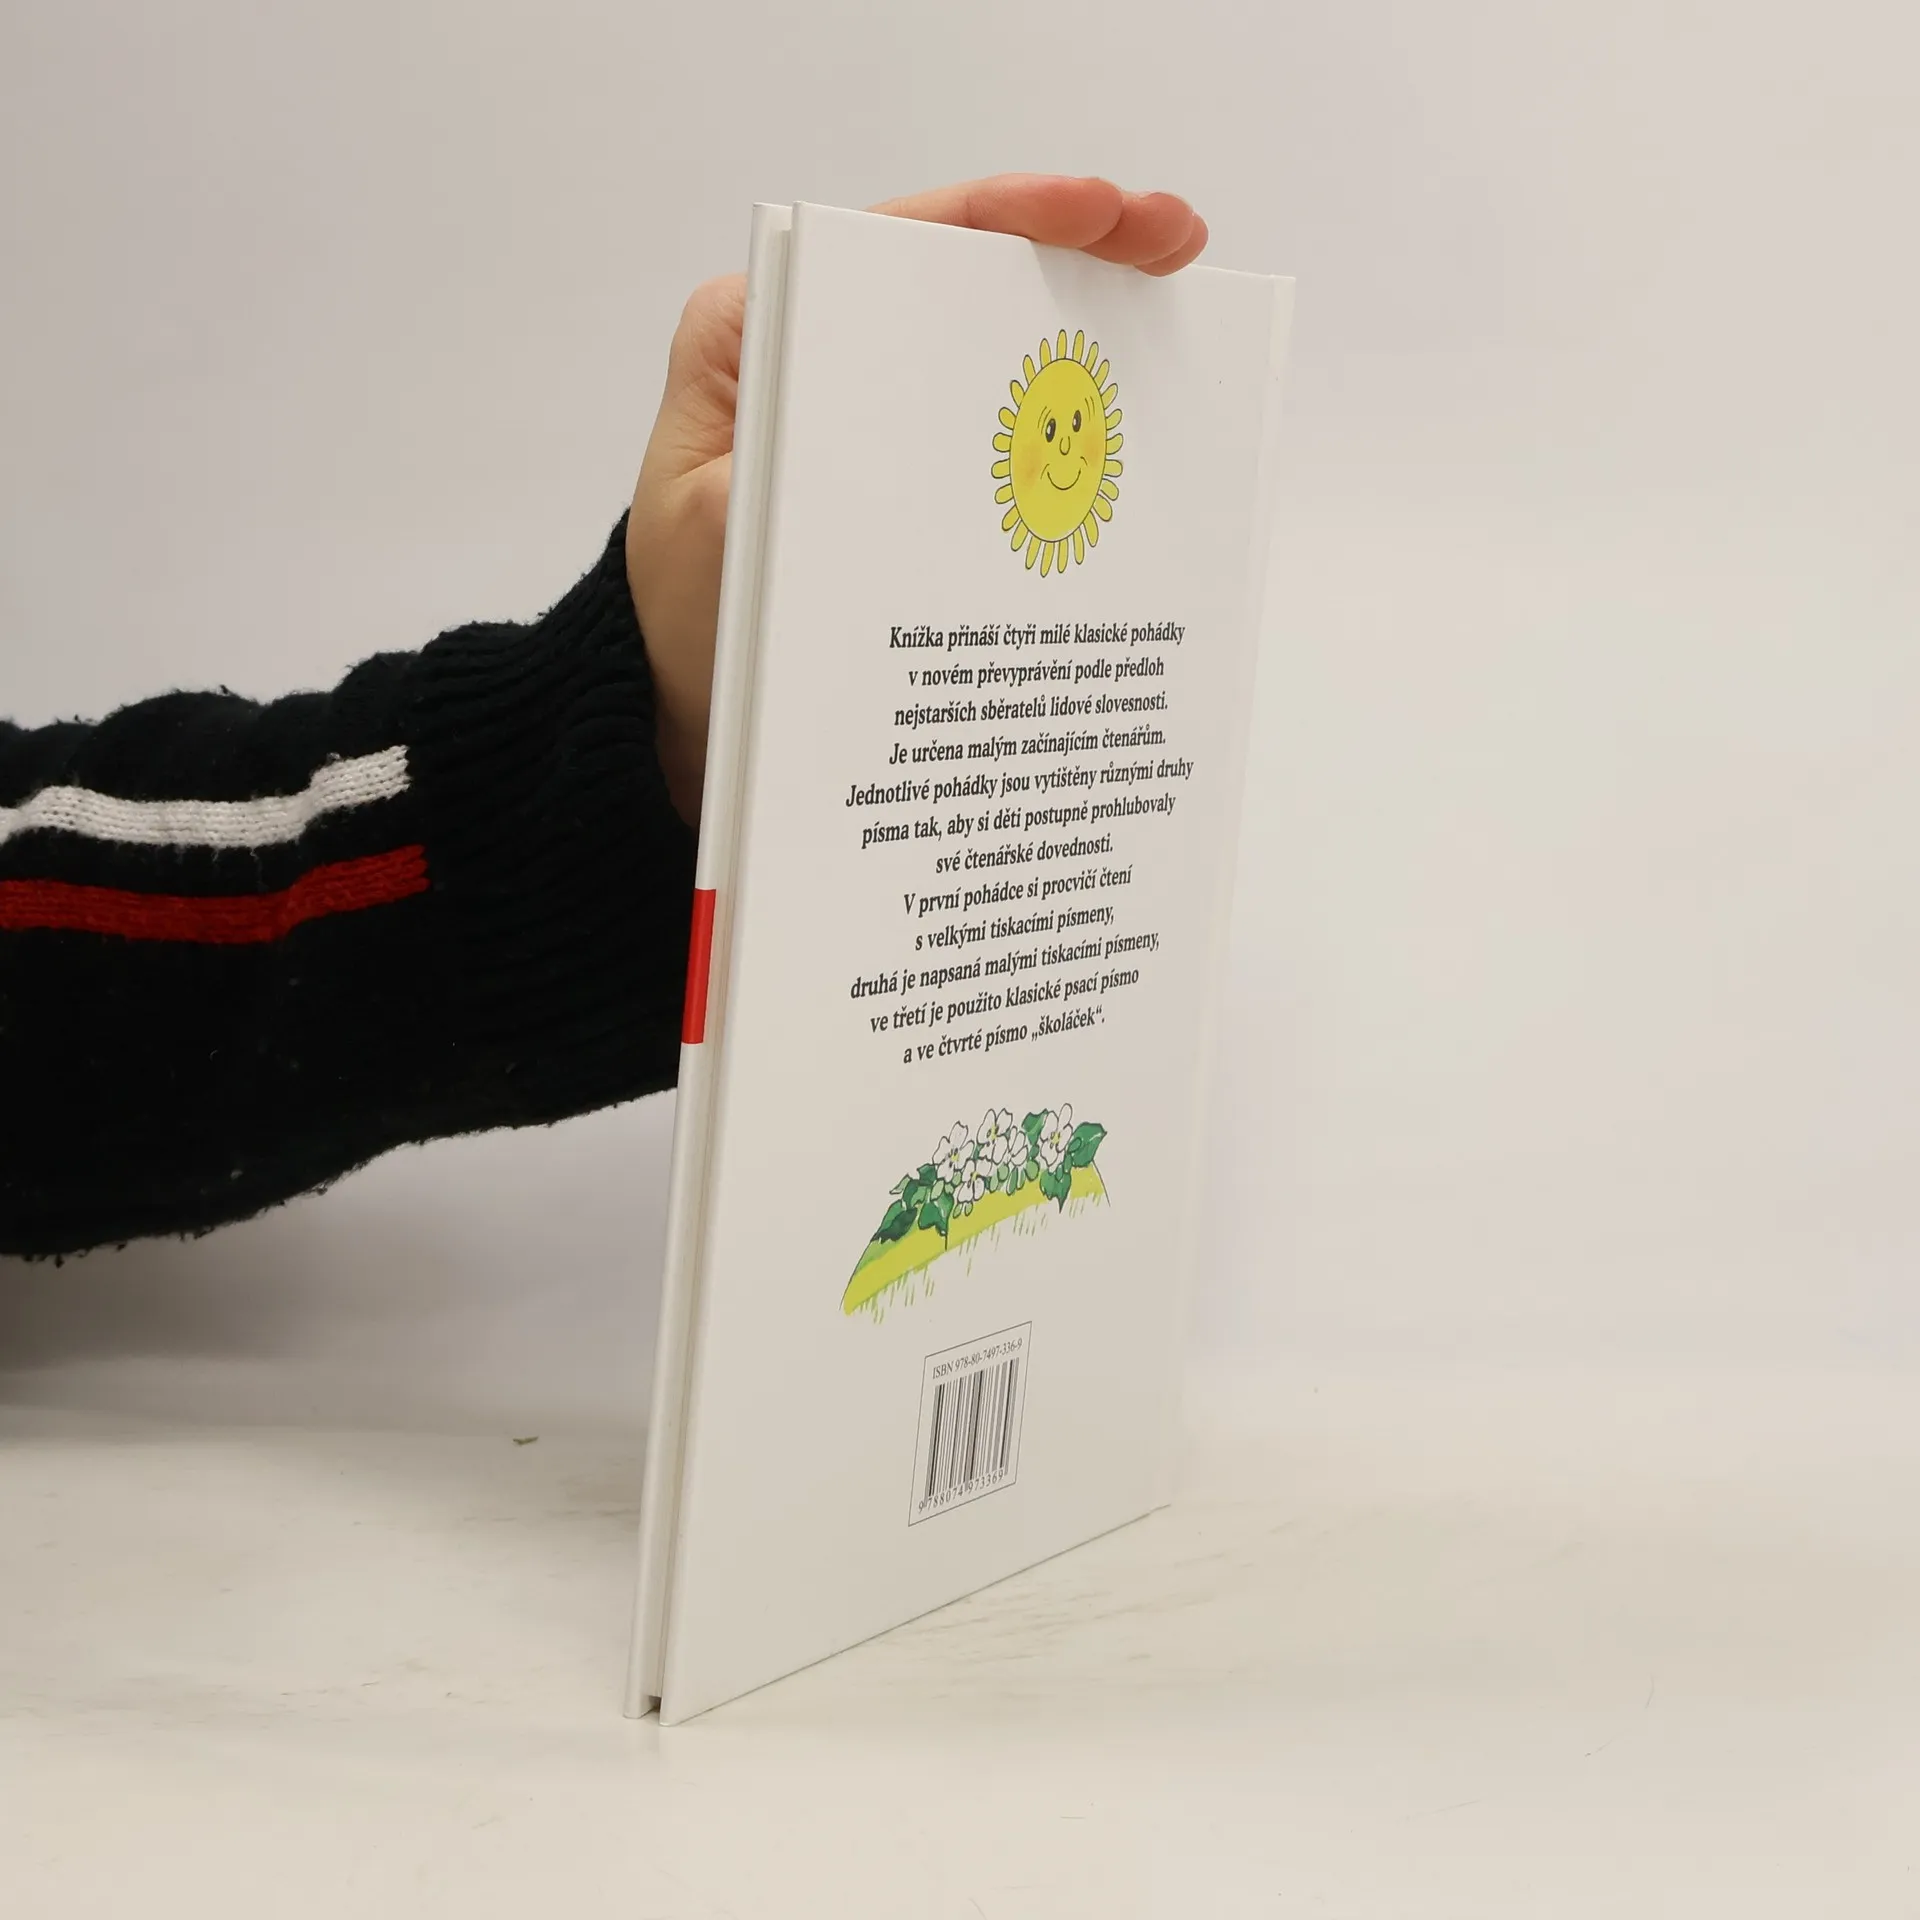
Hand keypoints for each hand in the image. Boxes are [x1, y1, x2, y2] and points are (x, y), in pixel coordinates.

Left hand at [624, 176, 1209, 822]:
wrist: (694, 700)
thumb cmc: (689, 614)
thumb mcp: (710, 533)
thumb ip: (771, 460)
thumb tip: (863, 407)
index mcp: (763, 332)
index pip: (902, 240)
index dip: (1015, 212)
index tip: (1103, 212)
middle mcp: (821, 354)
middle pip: (963, 273)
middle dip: (1079, 246)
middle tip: (1177, 240)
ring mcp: (869, 409)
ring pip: (988, 345)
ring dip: (1083, 328)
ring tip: (1177, 308)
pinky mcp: (900, 468)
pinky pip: (990, 428)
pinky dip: (1059, 419)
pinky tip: (1127, 420)